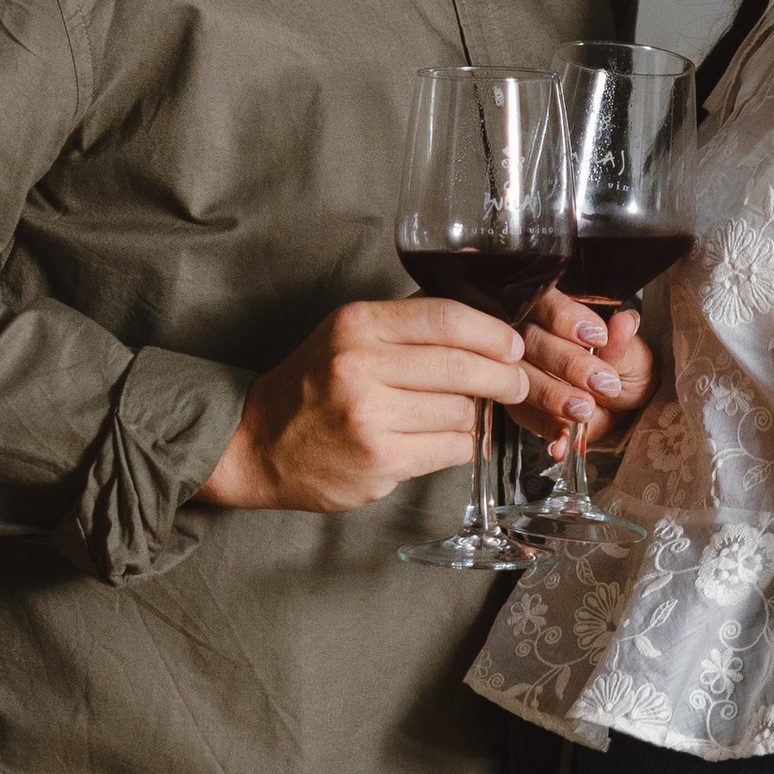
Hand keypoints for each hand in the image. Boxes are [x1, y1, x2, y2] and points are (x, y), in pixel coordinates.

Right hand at [197, 298, 527, 513]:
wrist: (257, 445)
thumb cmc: (312, 387)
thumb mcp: (349, 334)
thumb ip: (408, 322)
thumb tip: (482, 311)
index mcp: (358, 325)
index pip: (447, 318)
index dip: (493, 333)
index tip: (512, 345)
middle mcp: (360, 366)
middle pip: (462, 367)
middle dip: (503, 377)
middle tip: (516, 383)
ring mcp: (369, 417)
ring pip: (461, 411)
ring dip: (478, 415)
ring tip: (471, 413)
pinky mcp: (380, 461)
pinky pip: (450, 449)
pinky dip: (463, 445)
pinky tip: (453, 439)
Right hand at [516, 289, 658, 454]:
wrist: (626, 410)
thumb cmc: (625, 372)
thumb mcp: (632, 357)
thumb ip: (622, 344)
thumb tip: (624, 323)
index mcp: (556, 312)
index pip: (549, 304)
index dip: (567, 319)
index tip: (598, 337)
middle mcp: (530, 336)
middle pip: (531, 341)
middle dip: (568, 363)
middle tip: (601, 382)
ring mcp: (520, 372)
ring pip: (522, 377)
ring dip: (553, 395)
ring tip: (585, 409)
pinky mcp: (520, 405)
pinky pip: (525, 415)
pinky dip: (546, 427)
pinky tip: (564, 438)